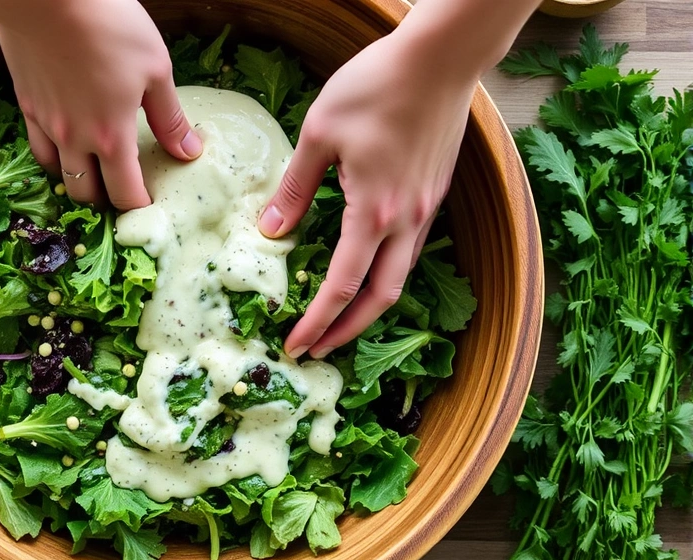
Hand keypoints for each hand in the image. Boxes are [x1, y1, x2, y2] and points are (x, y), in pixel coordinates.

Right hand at [0, 0, 201, 208]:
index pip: (124, 194)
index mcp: (111, 136)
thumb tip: (189, 152)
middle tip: (121, 190)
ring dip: (77, 180)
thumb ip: (170, 118)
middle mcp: (75, 140)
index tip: (149, 205)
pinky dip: (53, 156)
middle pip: (86, 193)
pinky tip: (65, 145)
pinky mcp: (26, 106)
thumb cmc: (109, 25)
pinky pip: (37, 147)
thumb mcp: (155, 69)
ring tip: (93, 172)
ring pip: (58, 174)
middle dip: (106, 200)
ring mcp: (46, 124)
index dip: (138, 206)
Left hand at [258, 30, 477, 358]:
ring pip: (400, 277)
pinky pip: (410, 250)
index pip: (342, 288)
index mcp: (374, 213)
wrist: (441, 58)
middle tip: (317, 348)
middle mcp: (407, 222)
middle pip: (380, 298)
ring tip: (338, 317)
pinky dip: (386, 273)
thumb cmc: (376, 87)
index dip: (317, 323)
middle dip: (347, 331)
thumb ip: (295, 189)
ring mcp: (426, 209)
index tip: (295, 345)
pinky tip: (366, 266)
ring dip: (368, 305)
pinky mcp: (435, 194)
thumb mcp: (320, 134)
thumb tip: (271, 232)